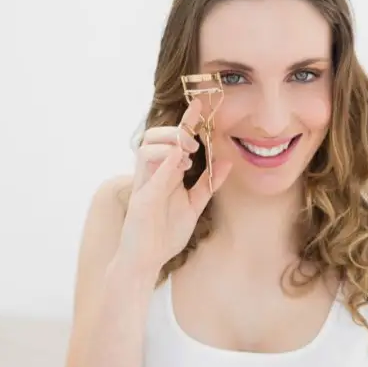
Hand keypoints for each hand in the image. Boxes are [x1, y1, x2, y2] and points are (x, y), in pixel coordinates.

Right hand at [115, 98, 231, 280]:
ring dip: (169, 144)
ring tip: (187, 155)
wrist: (146, 262)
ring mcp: (144, 185)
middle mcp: (150, 175)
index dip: (186, 121)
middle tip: (194, 143)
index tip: (200, 104)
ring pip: (146, 147)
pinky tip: (180, 158)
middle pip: (154, 136)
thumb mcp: (194, 205)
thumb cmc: (164, 234)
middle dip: (176, 132)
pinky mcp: (141, 200)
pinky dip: (165, 162)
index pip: (172, 140)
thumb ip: (208, 184)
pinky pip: (150, 174)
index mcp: (163, 173)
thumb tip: (226, 162)